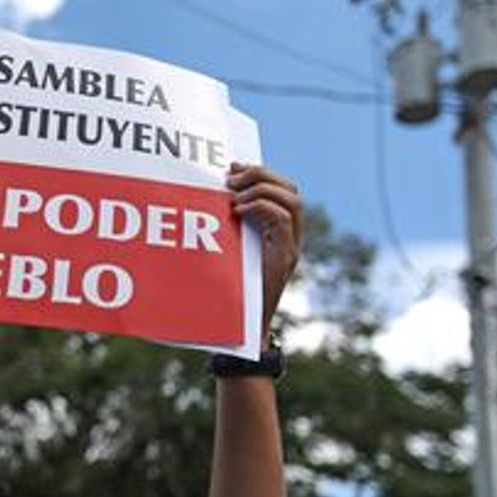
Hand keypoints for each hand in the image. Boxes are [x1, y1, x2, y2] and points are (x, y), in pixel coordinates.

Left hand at [227, 163, 302, 347]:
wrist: (240, 330)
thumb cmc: (228, 293)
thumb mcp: (226, 254)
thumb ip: (225, 231)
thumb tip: (204, 204)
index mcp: (279, 233)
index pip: (284, 189)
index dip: (262, 172)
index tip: (233, 167)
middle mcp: (291, 239)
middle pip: (292, 190)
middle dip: (263, 174)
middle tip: (232, 176)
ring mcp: (290, 249)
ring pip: (292, 202)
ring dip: (262, 189)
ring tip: (234, 193)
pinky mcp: (284, 260)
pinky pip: (283, 221)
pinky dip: (261, 208)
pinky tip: (237, 211)